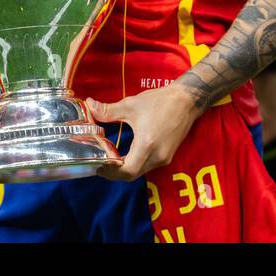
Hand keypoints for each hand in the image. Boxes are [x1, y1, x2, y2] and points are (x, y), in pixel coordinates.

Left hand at [87, 83, 202, 180]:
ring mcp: (164, 158)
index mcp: (147, 144)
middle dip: (114, 172)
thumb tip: (89, 105)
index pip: (127, 171)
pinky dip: (134, 164)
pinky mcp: (167, 156)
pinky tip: (126, 154)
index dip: (111, 172)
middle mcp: (157, 156)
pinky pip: (147, 166)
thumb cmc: (159, 102)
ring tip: (110, 158)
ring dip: (124, 169)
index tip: (99, 164)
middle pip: (132, 175)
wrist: (186, 100)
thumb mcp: (131, 105)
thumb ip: (108, 110)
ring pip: (140, 172)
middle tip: (100, 163)